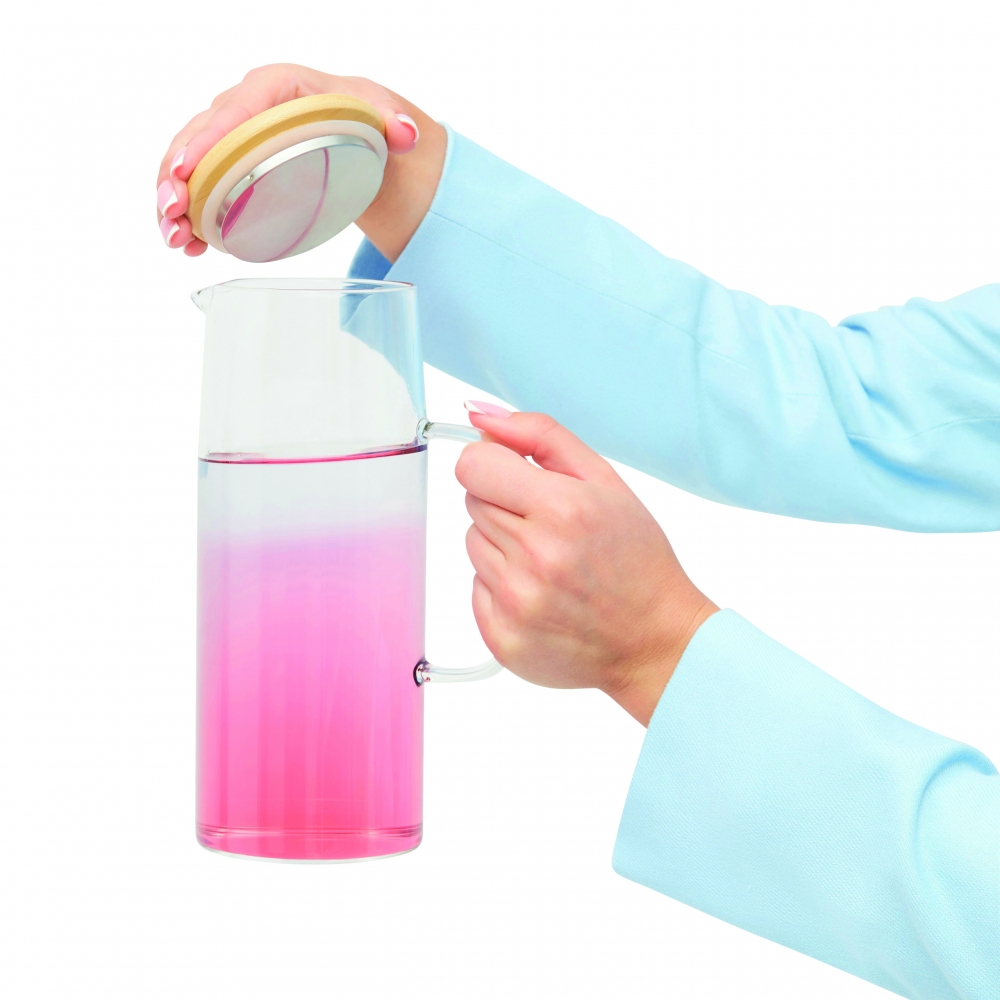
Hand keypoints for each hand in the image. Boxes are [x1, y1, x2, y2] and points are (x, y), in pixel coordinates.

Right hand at [155, 64, 445, 260]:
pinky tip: (190, 245)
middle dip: (178, 176)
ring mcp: (233, 137)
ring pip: (191, 164)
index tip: (187, 168)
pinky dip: (192, 216)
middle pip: (200, 138)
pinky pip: (201, 186)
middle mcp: (244, 107)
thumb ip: (393, 122)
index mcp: (274, 87)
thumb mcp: (379, 114)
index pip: (235, 110)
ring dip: (176, 201)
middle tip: (171, 211)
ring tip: (174, 237)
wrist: (358, 135)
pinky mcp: (232, 163)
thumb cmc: (361, 118)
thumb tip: (405, 134)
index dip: (207, 138)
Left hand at [458, 405, 717, 725]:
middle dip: (506, 505)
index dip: (493, 465)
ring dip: (503, 546)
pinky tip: (543, 594)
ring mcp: (515, 603)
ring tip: (550, 563)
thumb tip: (480, 415)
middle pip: (473, 502)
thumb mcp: (604, 480)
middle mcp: (534, 557)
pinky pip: (475, 590)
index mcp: (561, 509)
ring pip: (473, 544)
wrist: (656, 641)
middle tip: (551, 527)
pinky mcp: (502, 638)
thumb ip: (540, 436)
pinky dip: (501, 588)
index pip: (473, 465)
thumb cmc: (636, 559)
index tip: (514, 476)